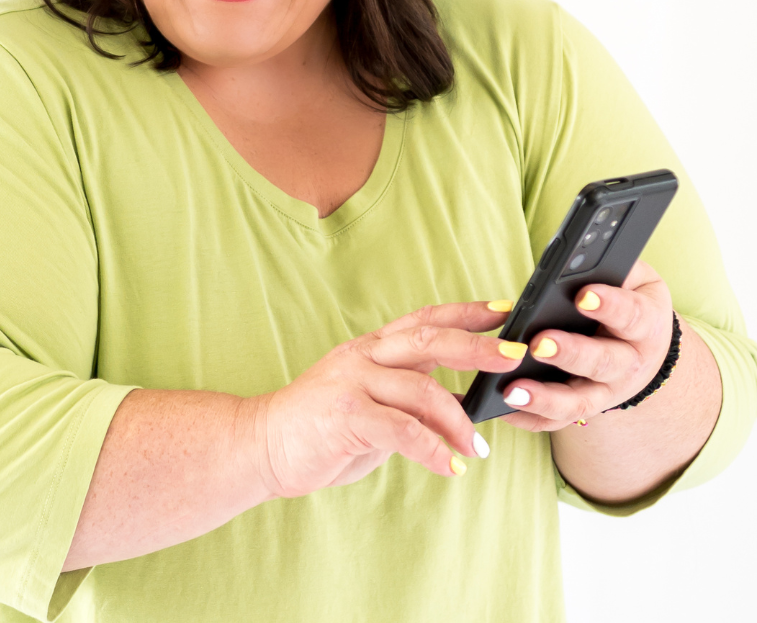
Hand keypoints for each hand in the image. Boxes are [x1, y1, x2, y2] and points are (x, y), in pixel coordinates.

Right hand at [247, 302, 526, 495]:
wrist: (262, 442)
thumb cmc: (321, 427)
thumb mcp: (370, 402)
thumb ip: (408, 396)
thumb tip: (460, 405)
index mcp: (370, 347)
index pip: (423, 319)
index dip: (463, 312)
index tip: (502, 310)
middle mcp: (363, 356)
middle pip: (429, 340)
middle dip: (477, 348)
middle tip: (514, 357)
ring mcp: (352, 382)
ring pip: (422, 389)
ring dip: (459, 421)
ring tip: (478, 447)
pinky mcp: (346, 415)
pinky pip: (402, 430)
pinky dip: (433, 450)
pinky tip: (449, 467)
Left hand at [500, 259, 673, 431]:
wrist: (644, 345)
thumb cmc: (629, 298)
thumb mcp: (632, 276)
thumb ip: (610, 265)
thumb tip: (582, 251)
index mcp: (645, 325)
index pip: (632, 315)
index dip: (610, 306)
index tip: (583, 295)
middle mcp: (630, 364)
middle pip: (604, 363)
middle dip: (570, 353)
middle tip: (539, 343)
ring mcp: (607, 391)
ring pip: (579, 401)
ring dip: (545, 398)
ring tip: (512, 390)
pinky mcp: (584, 408)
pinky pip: (556, 420)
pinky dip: (530, 418)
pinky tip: (502, 408)